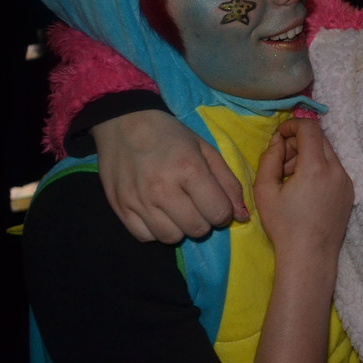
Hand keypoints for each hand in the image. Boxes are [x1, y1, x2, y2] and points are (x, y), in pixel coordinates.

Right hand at [93, 110, 245, 242]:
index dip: (223, 212)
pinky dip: (155, 230)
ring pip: (171, 238)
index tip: (216, 202)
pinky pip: (145, 237)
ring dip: (180, 228)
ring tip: (177, 209)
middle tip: (196, 204)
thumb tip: (243, 216)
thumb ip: (228, 183)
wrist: (124, 124)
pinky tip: (157, 212)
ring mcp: (139, 200)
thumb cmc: (171, 136)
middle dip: (204, 221)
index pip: (218, 213)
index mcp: (189, 170)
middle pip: (197, 229)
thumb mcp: (206, 150)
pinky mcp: (120, 208)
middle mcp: (163, 189)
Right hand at [254, 119, 353, 258]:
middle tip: (281, 162)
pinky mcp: (350, 192)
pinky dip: (319, 168)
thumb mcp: (265, 190)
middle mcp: (337, 170)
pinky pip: (334, 169)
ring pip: (328, 153)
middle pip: (320, 138)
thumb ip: (269, 158)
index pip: (309, 128)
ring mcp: (347, 181)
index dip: (292, 125)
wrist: (310, 256)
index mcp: (317, 167)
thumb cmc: (284, 226)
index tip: (278, 137)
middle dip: (298, 142)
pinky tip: (305, 189)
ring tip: (290, 177)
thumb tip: (278, 140)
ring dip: (308, 155)